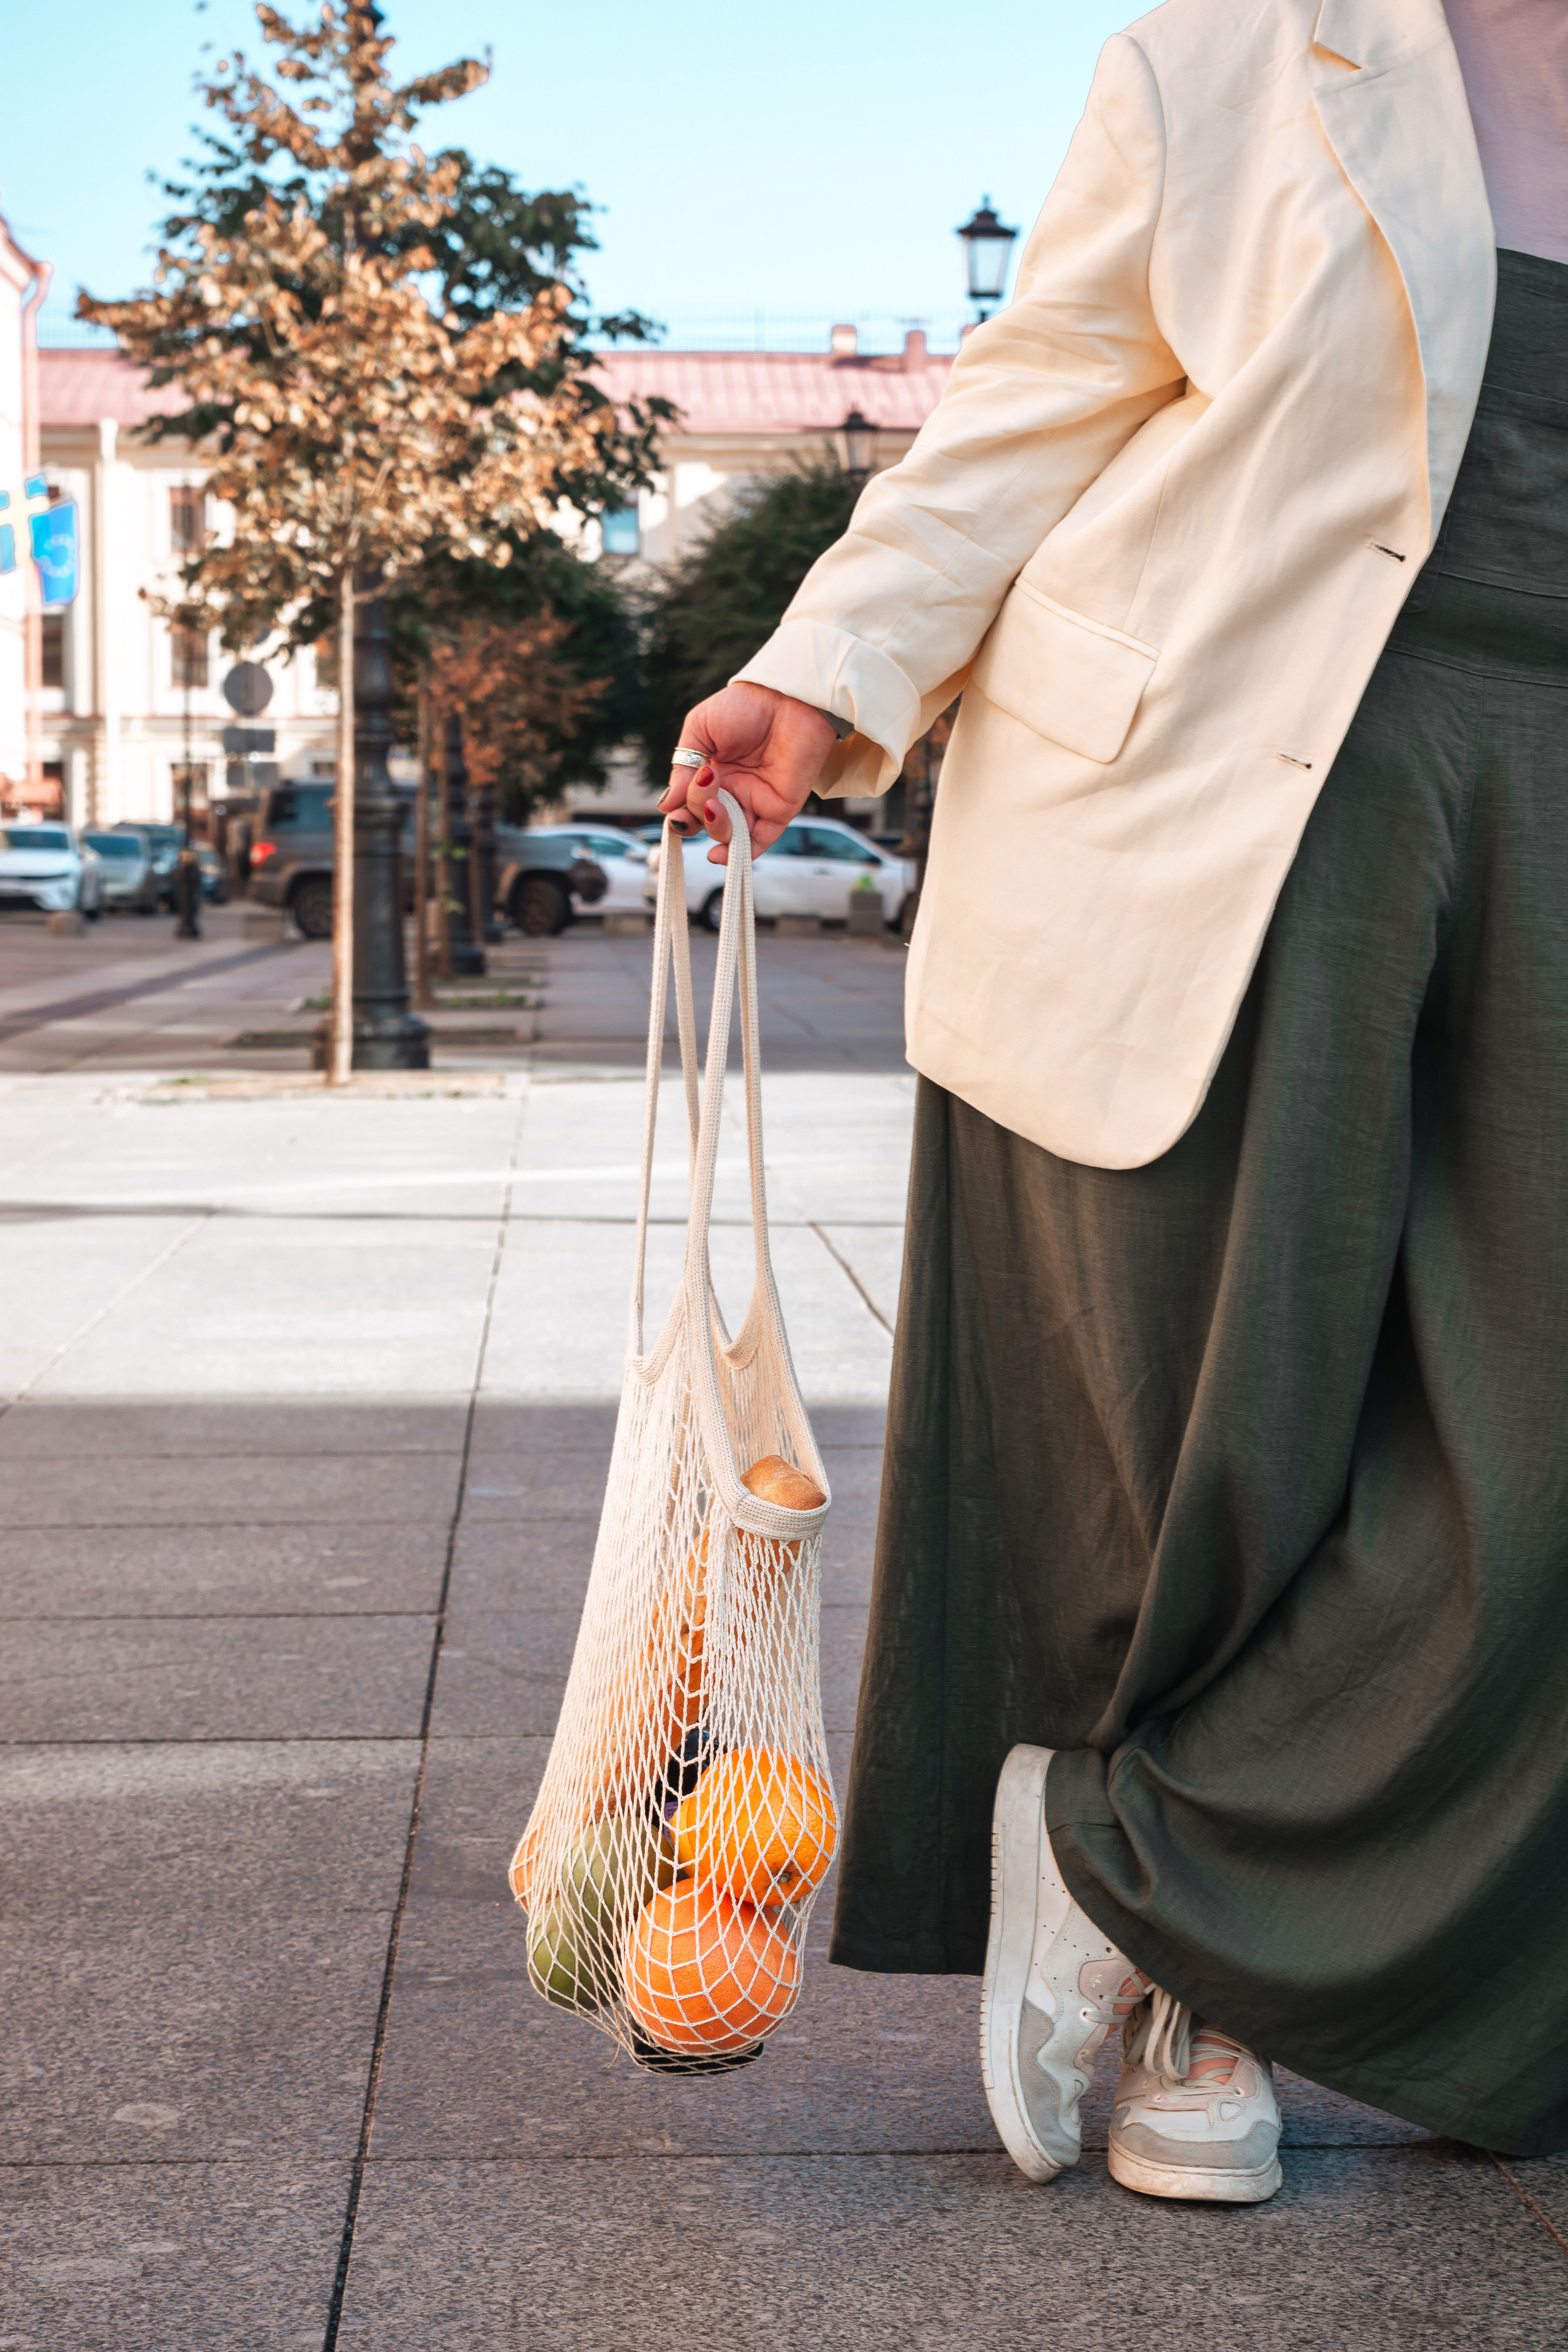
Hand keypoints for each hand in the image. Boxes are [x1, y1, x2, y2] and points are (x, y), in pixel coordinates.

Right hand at [657, 684, 837, 862]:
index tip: (673, 810)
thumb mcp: (700, 729)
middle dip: (695, 815)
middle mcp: (732, 790)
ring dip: (714, 828)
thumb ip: (682, 767)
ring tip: (714, 806)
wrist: (788, 699)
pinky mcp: (778, 810)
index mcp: (711, 772)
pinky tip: (718, 854)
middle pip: (704, 821)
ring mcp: (755, 801)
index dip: (679, 813)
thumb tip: (666, 805)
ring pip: (728, 834)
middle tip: (703, 790)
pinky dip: (739, 855)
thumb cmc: (745, 705)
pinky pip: (757, 842)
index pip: (689, 805)